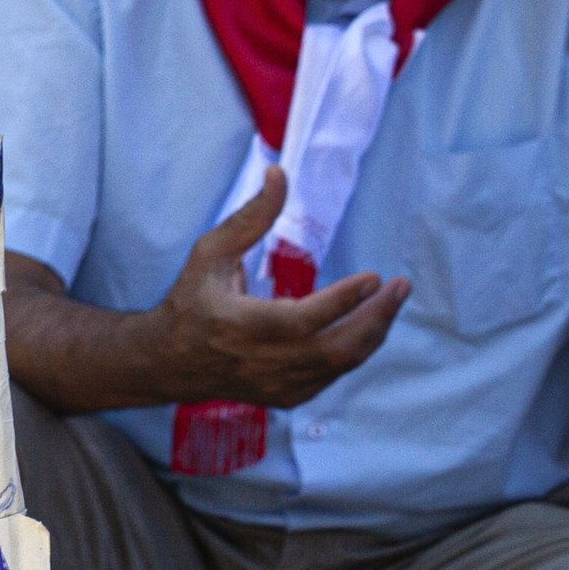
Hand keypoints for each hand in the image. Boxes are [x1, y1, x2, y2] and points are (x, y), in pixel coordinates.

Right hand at [143, 169, 408, 405]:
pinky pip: (334, 375)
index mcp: (239, 326)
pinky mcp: (286, 396)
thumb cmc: (191, 300)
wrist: (169, 361)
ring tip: (390, 301)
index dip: (342, 301)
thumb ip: (250, 217)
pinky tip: (364, 325)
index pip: (301, 321)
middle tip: (399, 287)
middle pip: (335, 349)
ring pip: (341, 364)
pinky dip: (355, 350)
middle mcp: (260, 362)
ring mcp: (275, 384)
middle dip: (375, 318)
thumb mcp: (210, 253)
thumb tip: (279, 173)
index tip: (373, 277)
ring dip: (373, 332)